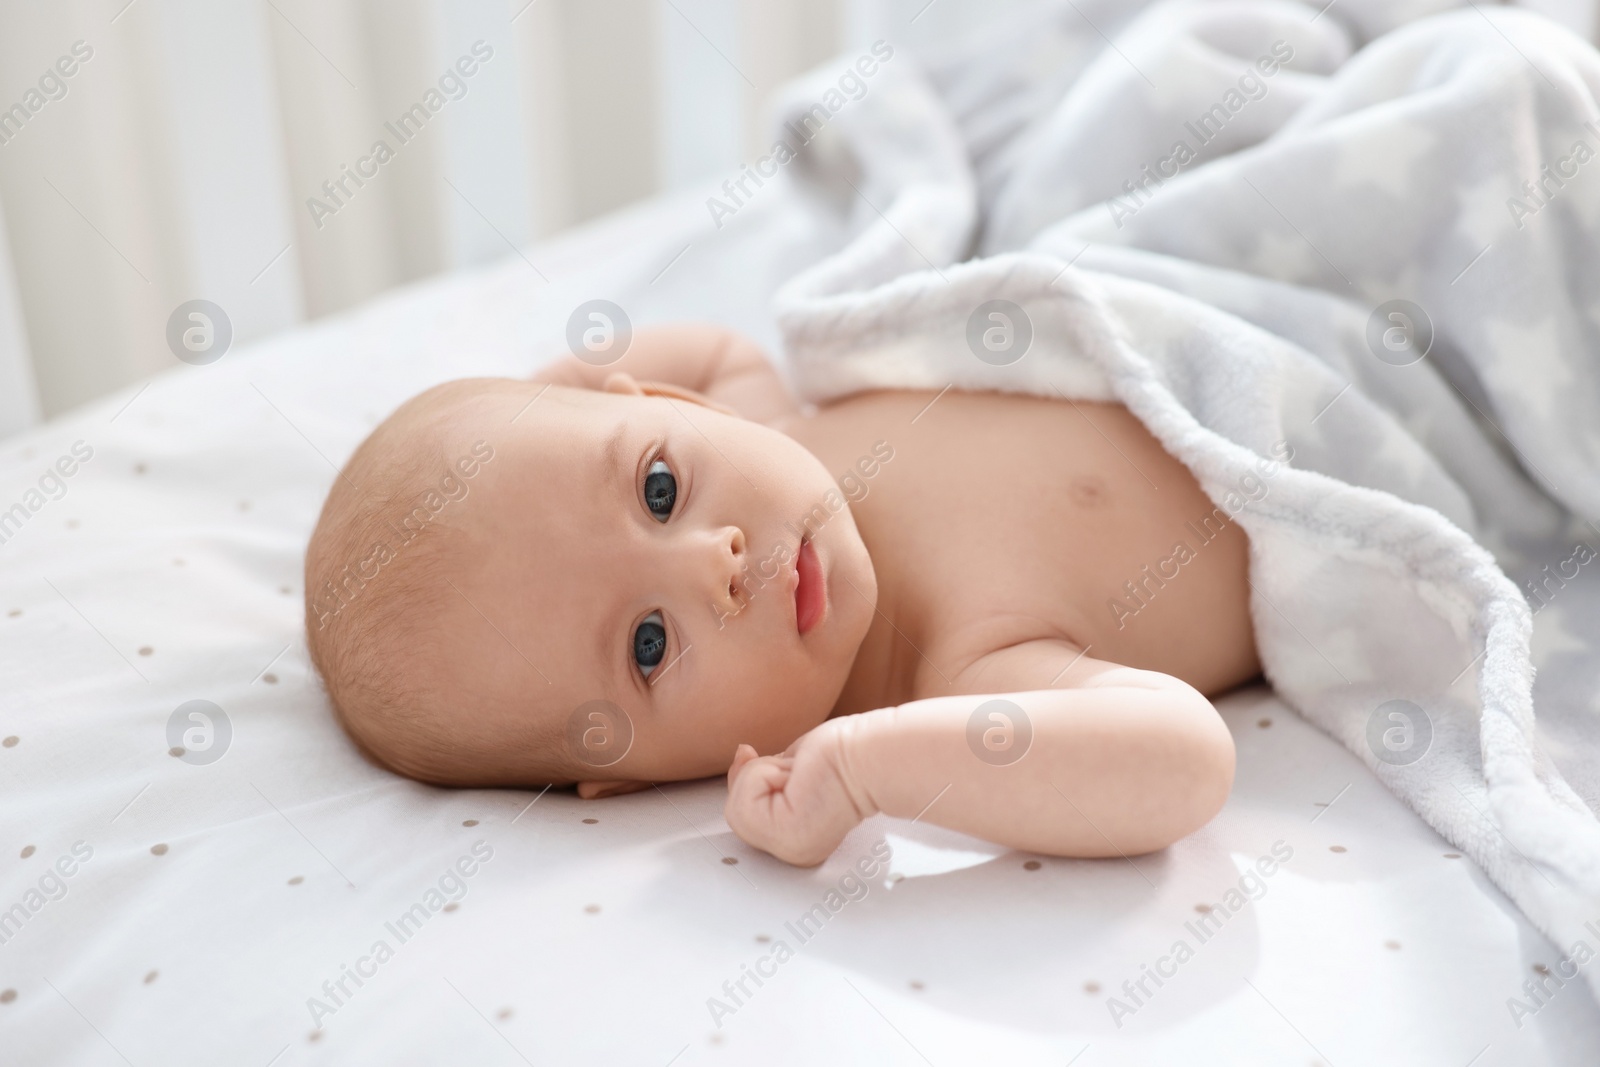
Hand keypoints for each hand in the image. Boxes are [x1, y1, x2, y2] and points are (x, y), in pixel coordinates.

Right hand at [724, 724, 867, 866]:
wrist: (868, 755)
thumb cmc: (846, 755)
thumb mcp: (788, 766)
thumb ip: (760, 777)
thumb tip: (740, 757)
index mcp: (798, 839)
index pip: (746, 817)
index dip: (749, 785)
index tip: (777, 767)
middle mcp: (794, 852)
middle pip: (736, 814)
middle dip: (757, 778)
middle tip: (794, 771)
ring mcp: (790, 849)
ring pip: (737, 808)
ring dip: (762, 774)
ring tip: (796, 774)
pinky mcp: (786, 836)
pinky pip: (744, 802)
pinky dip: (763, 774)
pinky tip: (794, 776)